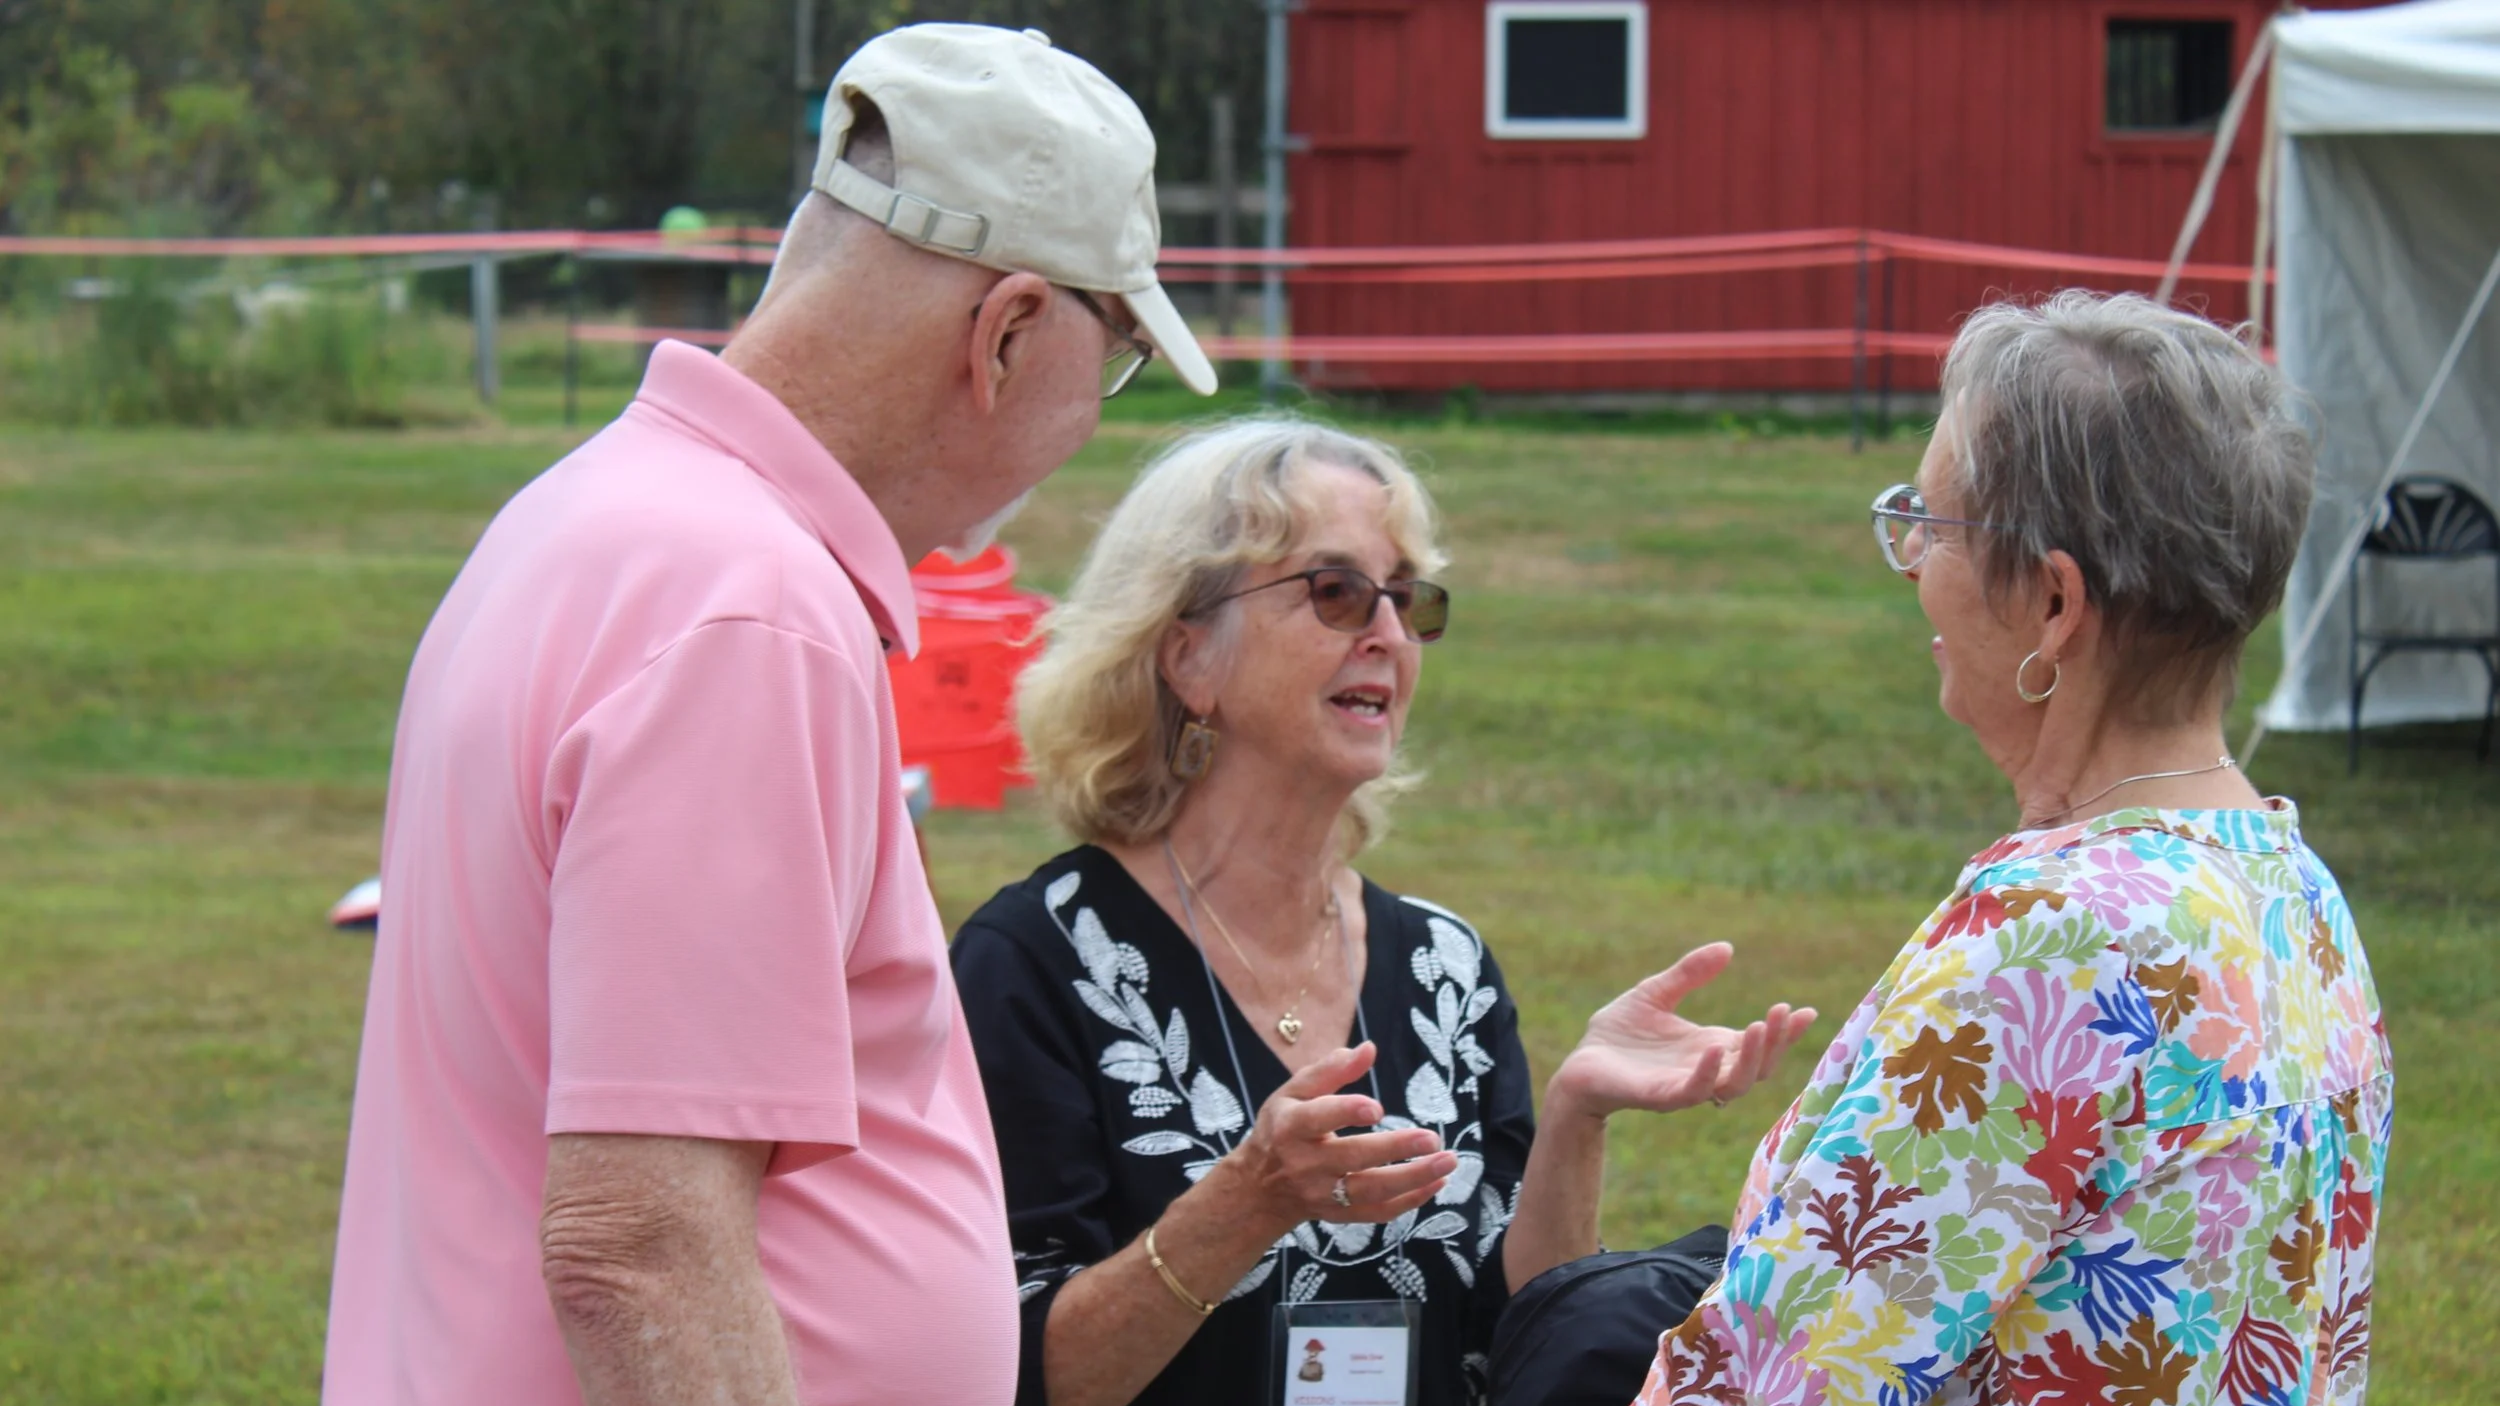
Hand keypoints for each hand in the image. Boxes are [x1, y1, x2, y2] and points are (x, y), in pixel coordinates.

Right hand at [1221, 1042, 1456, 1229]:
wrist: (1259, 1188)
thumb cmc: (1281, 1128)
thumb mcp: (1294, 1093)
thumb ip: (1330, 1070)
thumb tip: (1369, 1049)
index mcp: (1291, 1126)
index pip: (1318, 1118)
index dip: (1346, 1112)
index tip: (1378, 1108)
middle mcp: (1305, 1163)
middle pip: (1353, 1159)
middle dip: (1394, 1149)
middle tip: (1432, 1138)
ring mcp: (1323, 1194)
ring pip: (1370, 1191)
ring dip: (1413, 1179)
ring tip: (1448, 1162)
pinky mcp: (1338, 1215)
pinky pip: (1377, 1213)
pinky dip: (1409, 1202)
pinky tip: (1437, 1184)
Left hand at [1547, 943, 1816, 1120]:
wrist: (1579, 1063)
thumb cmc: (1618, 1034)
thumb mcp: (1656, 993)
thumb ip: (1689, 973)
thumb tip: (1727, 947)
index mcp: (1712, 1048)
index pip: (1760, 1045)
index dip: (1785, 1032)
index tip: (1806, 1011)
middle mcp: (1706, 1071)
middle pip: (1758, 1067)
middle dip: (1776, 1042)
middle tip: (1783, 1012)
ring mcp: (1685, 1086)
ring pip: (1734, 1084)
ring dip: (1751, 1058)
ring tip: (1757, 1025)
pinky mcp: (1659, 1097)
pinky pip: (1692, 1092)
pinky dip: (1708, 1074)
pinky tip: (1713, 1048)